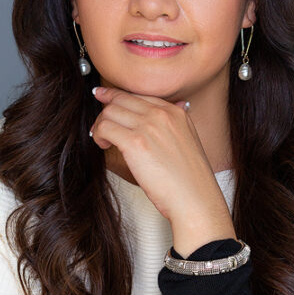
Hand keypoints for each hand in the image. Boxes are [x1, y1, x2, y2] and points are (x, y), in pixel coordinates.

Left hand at [90, 86, 229, 225]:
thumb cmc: (191, 180)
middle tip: (99, 125)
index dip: (118, 97)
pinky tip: (103, 146)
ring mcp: (148, 127)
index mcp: (175, 112)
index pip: (139, 95)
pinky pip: (105, 128)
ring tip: (103, 140)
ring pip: (109, 111)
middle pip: (121, 99)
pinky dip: (98, 135)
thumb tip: (171, 110)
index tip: (105, 99)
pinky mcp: (135, 143)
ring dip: (100, 125)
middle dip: (105, 110)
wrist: (195, 199)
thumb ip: (176, 125)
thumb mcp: (189, 141)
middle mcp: (161, 114)